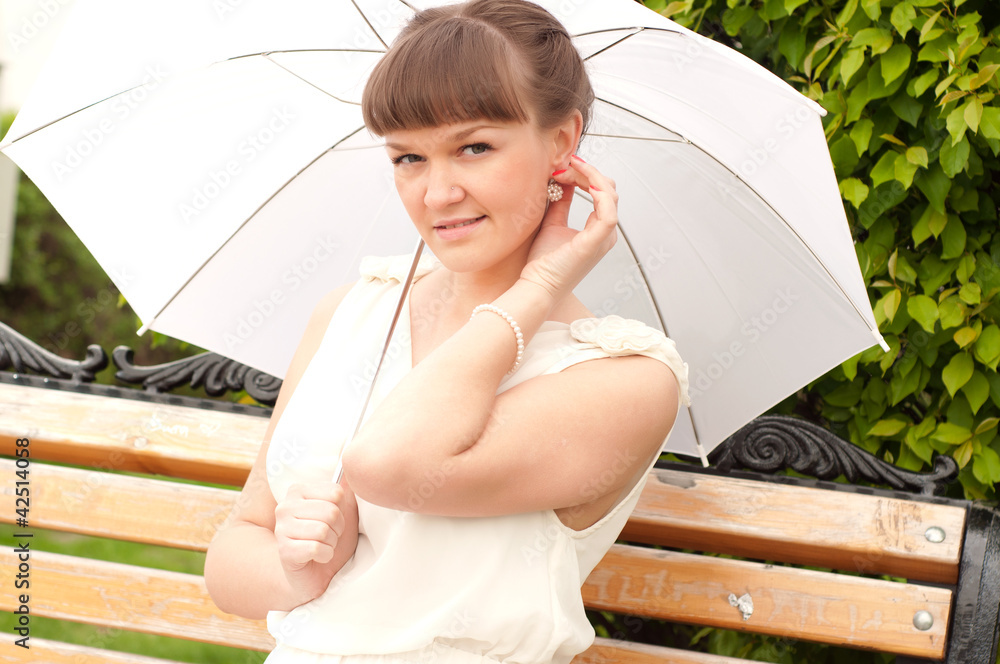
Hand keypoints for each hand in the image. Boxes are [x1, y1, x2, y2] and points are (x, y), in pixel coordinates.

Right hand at [274, 481, 356, 603]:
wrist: (317, 574)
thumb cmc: (331, 539)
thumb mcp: (344, 511)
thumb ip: (347, 489)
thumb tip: (354, 465)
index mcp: (299, 490)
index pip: (336, 493)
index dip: (343, 511)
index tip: (334, 521)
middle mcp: (285, 506)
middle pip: (331, 512)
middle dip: (338, 529)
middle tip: (329, 537)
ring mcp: (281, 528)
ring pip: (324, 530)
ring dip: (331, 543)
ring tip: (323, 546)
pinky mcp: (284, 551)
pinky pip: (317, 548)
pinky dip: (325, 555)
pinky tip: (318, 558)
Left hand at [520, 155, 617, 301]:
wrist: (537, 286)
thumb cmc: (543, 262)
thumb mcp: (552, 222)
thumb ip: (560, 202)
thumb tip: (562, 180)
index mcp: (597, 230)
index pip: (601, 193)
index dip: (584, 175)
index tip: (563, 166)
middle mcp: (605, 234)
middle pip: (608, 190)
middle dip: (586, 172)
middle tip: (562, 166)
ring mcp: (604, 238)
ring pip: (609, 195)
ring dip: (589, 176)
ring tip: (567, 168)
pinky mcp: (597, 241)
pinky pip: (607, 210)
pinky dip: (597, 191)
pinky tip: (580, 181)